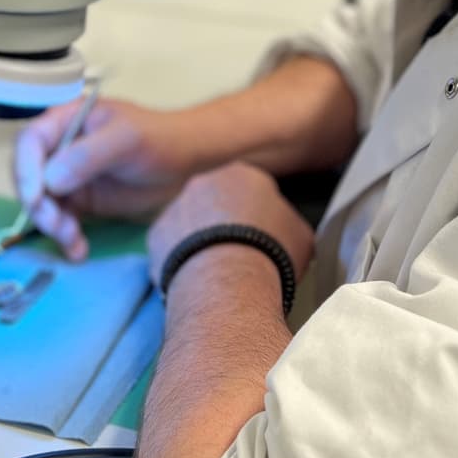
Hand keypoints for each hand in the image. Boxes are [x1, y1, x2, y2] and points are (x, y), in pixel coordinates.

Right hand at [13, 96, 205, 260]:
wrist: (183, 161)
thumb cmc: (157, 138)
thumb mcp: (126, 139)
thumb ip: (89, 154)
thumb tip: (51, 181)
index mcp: (64, 122)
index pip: (30, 142)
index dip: (25, 170)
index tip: (37, 198)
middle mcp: (58, 149)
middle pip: (29, 178)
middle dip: (39, 205)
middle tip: (58, 226)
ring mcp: (67, 177)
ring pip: (42, 205)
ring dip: (52, 226)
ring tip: (73, 240)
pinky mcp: (80, 202)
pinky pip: (61, 222)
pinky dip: (65, 239)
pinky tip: (78, 251)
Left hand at [145, 163, 314, 291]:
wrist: (227, 279)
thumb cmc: (271, 253)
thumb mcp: (302, 236)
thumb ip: (288, 225)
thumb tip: (283, 234)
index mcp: (243, 174)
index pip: (253, 192)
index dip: (260, 220)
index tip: (264, 242)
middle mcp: (204, 182)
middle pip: (216, 203)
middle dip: (225, 227)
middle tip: (238, 258)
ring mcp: (175, 207)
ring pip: (189, 224)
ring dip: (199, 243)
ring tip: (216, 276)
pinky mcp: (155, 236)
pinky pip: (169, 248)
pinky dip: (179, 262)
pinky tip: (196, 282)